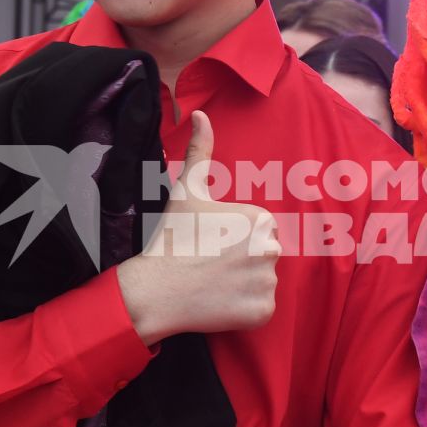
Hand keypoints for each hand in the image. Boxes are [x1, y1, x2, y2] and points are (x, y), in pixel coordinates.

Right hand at [117, 110, 280, 343]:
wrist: (155, 289)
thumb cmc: (172, 237)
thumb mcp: (186, 190)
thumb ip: (200, 151)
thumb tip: (199, 114)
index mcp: (260, 218)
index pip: (260, 230)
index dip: (235, 238)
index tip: (211, 243)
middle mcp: (271, 248)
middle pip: (265, 255)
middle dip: (243, 261)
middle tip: (210, 264)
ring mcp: (268, 283)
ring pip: (263, 282)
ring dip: (243, 285)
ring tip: (212, 283)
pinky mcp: (263, 312)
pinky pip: (261, 309)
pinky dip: (243, 310)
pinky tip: (218, 302)